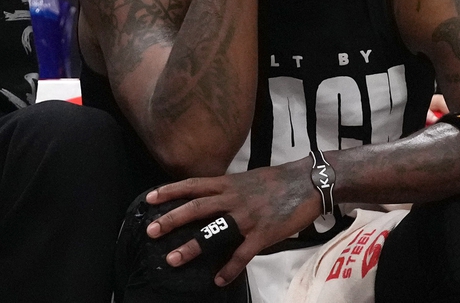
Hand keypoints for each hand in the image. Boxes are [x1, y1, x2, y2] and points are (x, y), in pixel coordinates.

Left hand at [144, 159, 321, 286]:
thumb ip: (226, 188)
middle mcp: (233, 198)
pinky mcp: (263, 233)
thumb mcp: (246, 179)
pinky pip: (243, 253)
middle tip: (151, 231)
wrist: (309, 181)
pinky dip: (229, 267)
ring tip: (173, 259)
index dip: (170, 191)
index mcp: (228, 184)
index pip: (192, 185)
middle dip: (171, 219)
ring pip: (213, 231)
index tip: (149, 199)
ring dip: (192, 246)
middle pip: (196, 208)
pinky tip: (218, 279)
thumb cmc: (277, 180)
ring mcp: (247, 216)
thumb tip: (209, 197)